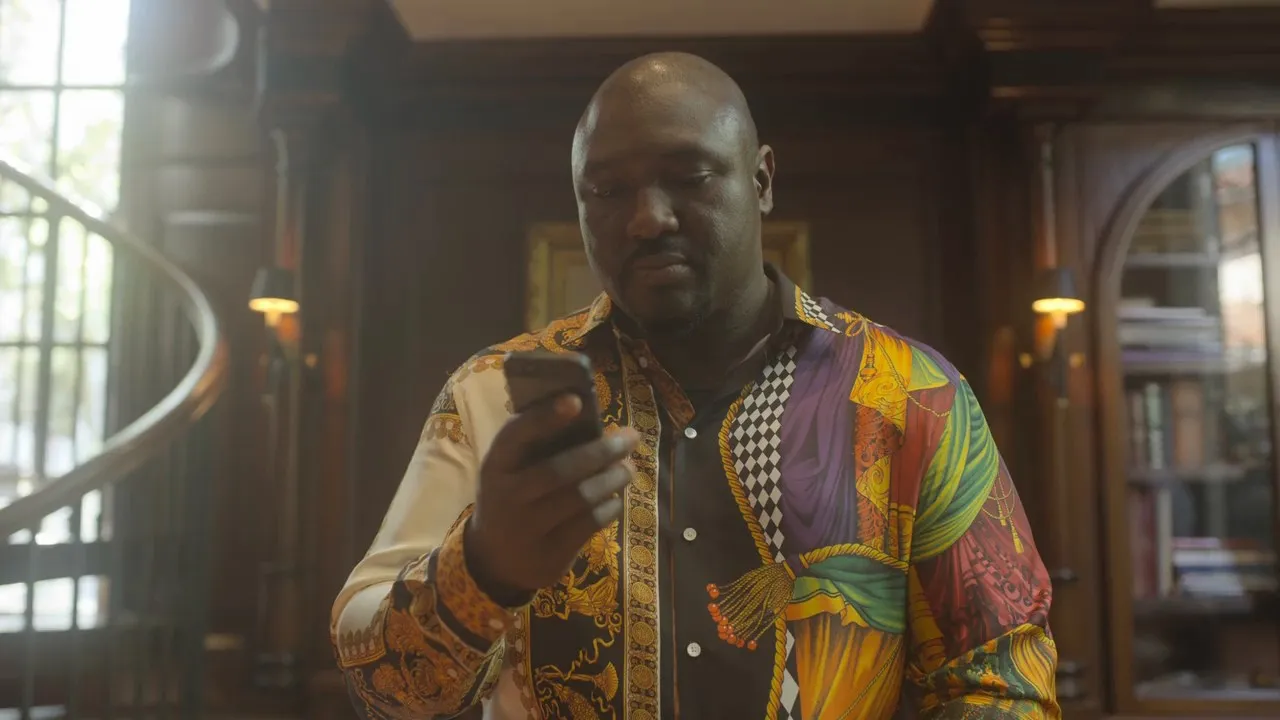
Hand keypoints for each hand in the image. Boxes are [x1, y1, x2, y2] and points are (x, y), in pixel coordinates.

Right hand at [465, 393, 638, 604]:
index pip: (516, 436)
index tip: (576, 400)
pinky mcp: (550, 554)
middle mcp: (507, 496)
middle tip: (631, 437)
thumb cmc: (511, 498)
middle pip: (559, 470)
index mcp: (495, 466)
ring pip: (580, 498)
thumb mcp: (509, 471)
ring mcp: (527, 529)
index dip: (545, 417)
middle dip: (601, 451)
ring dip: (612, 479)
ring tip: (628, 469)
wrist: (495, 560)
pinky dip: (609, 507)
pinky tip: (615, 498)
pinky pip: (589, 524)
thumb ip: (537, 446)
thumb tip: (590, 415)